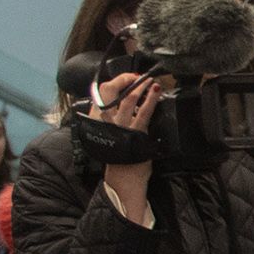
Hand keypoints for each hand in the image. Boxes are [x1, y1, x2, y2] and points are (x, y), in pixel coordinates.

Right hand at [89, 71, 160, 212]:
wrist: (123, 176)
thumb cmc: (118, 154)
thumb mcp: (107, 133)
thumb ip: (109, 118)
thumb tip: (118, 103)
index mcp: (96, 119)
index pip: (99, 94)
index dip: (113, 83)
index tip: (126, 78)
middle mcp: (105, 120)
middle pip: (110, 91)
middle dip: (124, 80)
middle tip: (137, 76)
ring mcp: (121, 125)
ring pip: (128, 99)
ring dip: (140, 86)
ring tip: (149, 80)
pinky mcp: (136, 132)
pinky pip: (143, 112)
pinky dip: (151, 99)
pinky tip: (156, 91)